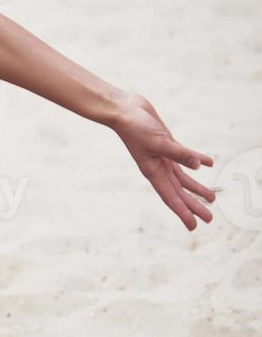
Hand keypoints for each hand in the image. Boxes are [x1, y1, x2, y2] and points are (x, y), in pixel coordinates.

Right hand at [112, 92, 214, 230]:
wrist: (124, 110)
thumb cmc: (135, 128)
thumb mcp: (159, 142)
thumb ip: (180, 154)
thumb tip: (199, 166)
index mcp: (153, 172)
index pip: (171, 197)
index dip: (183, 212)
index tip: (194, 226)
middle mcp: (159, 168)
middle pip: (179, 192)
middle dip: (194, 206)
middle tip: (208, 219)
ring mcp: (163, 157)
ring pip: (183, 179)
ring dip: (197, 189)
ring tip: (211, 199)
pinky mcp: (167, 144)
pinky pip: (186, 156)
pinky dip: (198, 161)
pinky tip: (209, 164)